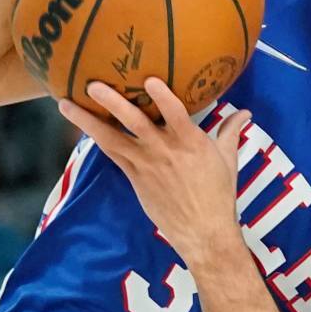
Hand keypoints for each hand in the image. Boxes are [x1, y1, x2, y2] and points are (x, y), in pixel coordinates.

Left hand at [57, 79, 252, 264]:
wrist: (203, 233)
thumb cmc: (218, 194)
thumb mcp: (227, 159)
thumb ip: (230, 131)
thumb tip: (244, 113)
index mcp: (191, 142)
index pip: (176, 113)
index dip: (162, 97)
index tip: (148, 78)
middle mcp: (164, 151)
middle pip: (134, 123)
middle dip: (112, 103)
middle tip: (92, 84)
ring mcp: (145, 165)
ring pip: (111, 139)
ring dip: (87, 121)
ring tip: (66, 105)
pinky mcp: (134, 178)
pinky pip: (112, 154)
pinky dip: (96, 138)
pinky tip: (81, 126)